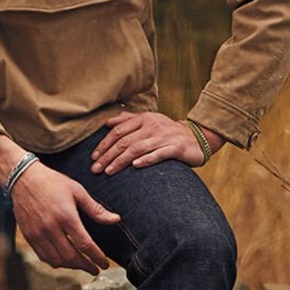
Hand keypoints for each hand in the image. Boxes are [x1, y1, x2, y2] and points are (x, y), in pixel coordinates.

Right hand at [9, 162, 120, 275]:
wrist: (23, 178)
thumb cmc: (52, 182)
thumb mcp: (77, 191)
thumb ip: (96, 209)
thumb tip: (116, 219)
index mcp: (66, 216)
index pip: (85, 245)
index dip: (97, 257)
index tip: (104, 264)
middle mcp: (51, 227)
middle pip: (71, 257)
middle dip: (86, 266)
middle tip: (95, 269)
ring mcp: (38, 233)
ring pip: (57, 260)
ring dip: (72, 266)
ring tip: (81, 264)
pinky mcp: (29, 236)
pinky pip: (44, 256)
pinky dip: (56, 262)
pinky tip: (64, 260)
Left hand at [91, 111, 220, 173]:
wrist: (197, 137)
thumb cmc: (167, 132)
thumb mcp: (148, 121)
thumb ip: (128, 120)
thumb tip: (107, 122)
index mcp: (144, 118)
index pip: (118, 130)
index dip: (104, 144)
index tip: (93, 157)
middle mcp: (152, 125)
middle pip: (125, 141)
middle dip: (108, 156)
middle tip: (95, 169)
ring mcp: (164, 136)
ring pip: (138, 148)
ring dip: (121, 161)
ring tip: (109, 172)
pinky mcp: (176, 147)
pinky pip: (159, 154)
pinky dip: (146, 160)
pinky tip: (135, 166)